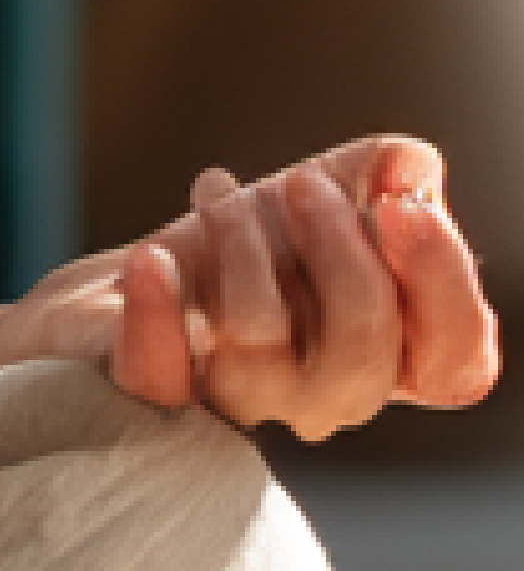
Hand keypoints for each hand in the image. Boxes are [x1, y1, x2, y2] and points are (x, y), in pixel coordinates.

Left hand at [17, 135, 498, 441]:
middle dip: (339, 248)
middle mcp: (318, 397)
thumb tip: (412, 168)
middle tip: (299, 184)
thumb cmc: (237, 251)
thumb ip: (377, 173)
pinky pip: (161, 377)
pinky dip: (156, 314)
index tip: (402, 205)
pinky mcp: (150, 393)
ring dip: (242, 243)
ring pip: (262, 340)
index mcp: (382, 357)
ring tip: (216, 194)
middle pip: (362, 355)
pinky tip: (151, 260)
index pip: (454, 362)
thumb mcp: (317, 195)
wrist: (116, 289)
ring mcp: (236, 401)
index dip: (442, 285)